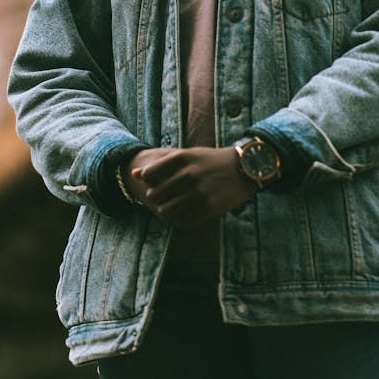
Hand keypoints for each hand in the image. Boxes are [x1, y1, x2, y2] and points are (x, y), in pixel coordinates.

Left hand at [127, 146, 256, 227]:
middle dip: (157, 199)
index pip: (149, 175)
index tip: (156, 182)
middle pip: (155, 196)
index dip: (148, 181)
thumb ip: (160, 164)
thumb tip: (134, 175)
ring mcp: (199, 193)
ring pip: (166, 213)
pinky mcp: (209, 209)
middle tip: (165, 197)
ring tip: (174, 207)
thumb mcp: (187, 156)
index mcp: (182, 158)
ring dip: (167, 212)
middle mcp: (189, 175)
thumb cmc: (209, 161)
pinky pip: (182, 222)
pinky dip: (180, 220)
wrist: (244, 168)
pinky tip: (187, 212)